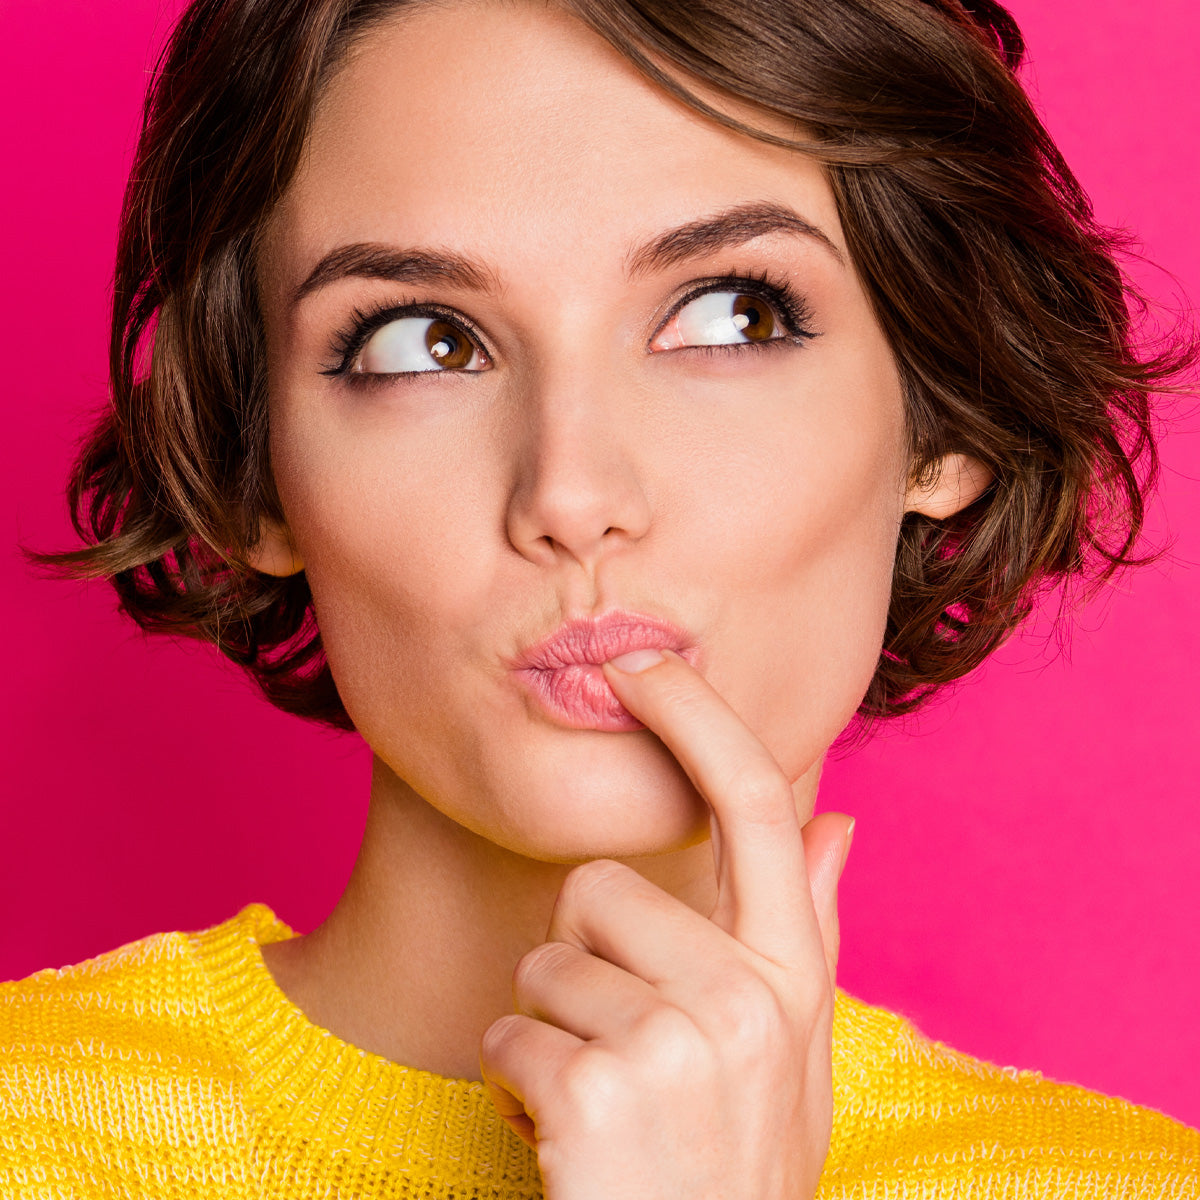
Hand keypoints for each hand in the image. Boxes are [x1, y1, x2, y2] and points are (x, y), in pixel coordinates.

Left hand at [479, 647, 854, 1199]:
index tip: (641, 667)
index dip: (697, 719)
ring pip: (544, 961)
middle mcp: (747, 998)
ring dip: (549, 1031)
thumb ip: (810, 930)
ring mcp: (676, 1045)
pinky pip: (507, 1035)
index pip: (755, 808)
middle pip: (598, 888)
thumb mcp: (794, 1055)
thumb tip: (834, 815)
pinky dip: (515, 1088)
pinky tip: (564, 1141)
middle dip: (582, 962)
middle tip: (616, 1046)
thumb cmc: (730, 1167)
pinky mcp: (599, 1091)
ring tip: (597, 1099)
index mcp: (790, 977)